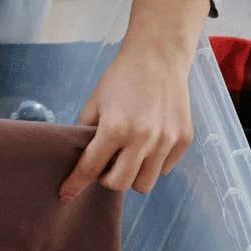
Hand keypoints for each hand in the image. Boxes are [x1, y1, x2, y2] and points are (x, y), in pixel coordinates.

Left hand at [59, 36, 194, 198]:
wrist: (158, 57)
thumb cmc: (122, 77)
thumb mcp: (95, 102)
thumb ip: (87, 132)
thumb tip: (82, 158)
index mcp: (116, 128)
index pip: (91, 167)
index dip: (76, 183)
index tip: (66, 194)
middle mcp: (143, 139)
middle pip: (120, 184)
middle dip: (106, 179)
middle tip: (104, 164)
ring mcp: (167, 141)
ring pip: (145, 183)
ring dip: (132, 175)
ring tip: (127, 155)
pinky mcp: (184, 140)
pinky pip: (164, 168)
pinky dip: (153, 163)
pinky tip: (147, 143)